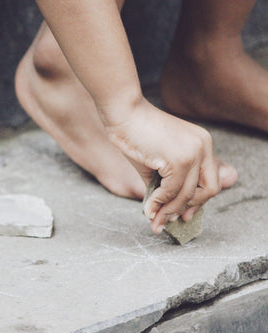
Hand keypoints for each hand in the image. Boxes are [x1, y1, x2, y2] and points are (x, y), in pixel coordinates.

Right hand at [102, 97, 220, 232]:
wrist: (122, 112)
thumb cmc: (135, 133)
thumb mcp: (158, 160)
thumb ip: (167, 183)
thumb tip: (166, 212)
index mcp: (202, 143)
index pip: (210, 180)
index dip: (197, 201)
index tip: (183, 213)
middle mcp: (203, 146)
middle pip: (209, 190)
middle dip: (188, 208)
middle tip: (169, 220)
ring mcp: (193, 152)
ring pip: (187, 195)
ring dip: (168, 210)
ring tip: (153, 218)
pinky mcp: (179, 160)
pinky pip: (171, 191)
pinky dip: (159, 203)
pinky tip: (149, 207)